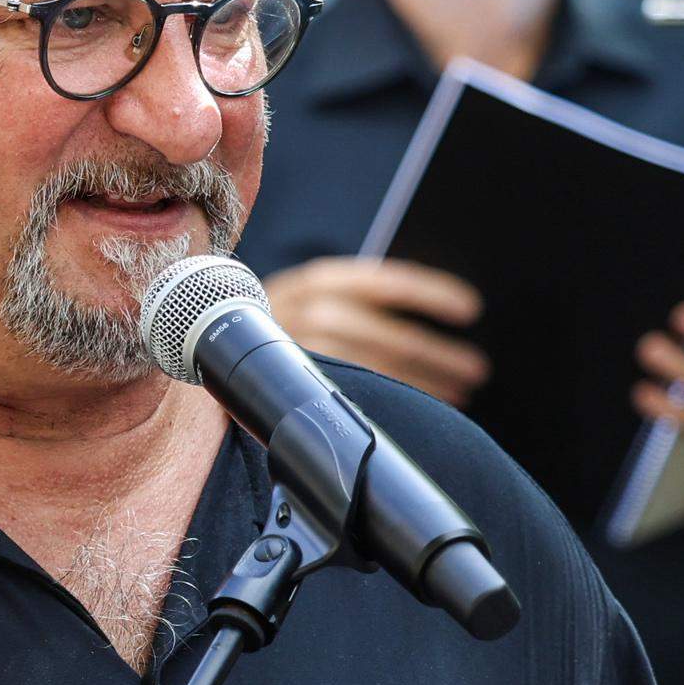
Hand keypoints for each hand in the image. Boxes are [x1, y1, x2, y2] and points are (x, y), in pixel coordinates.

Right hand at [260, 257, 487, 402]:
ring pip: (369, 367)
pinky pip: (347, 391)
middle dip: (435, 354)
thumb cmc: (278, 322)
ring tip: (459, 390)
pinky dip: (390, 397)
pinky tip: (418, 405)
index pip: (384, 282)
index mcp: (319, 280)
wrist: (207, 340)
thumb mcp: (312, 300)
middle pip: (382, 334)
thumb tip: (433, 317)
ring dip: (420, 381)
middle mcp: (304, 308)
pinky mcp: (284, 377)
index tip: (470, 307)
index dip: (430, 293)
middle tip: (476, 369)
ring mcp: (291, 347)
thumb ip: (357, 307)